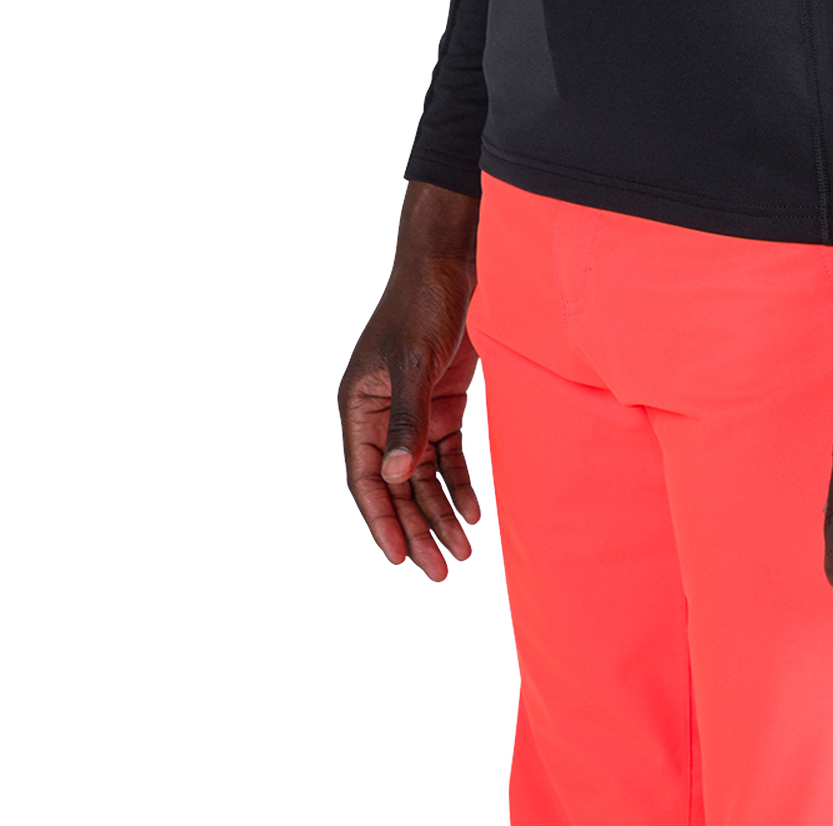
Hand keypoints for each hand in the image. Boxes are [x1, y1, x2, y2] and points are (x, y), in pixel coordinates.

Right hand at [338, 180, 484, 580]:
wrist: (454, 261)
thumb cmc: (422, 303)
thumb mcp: (413, 361)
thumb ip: (408, 419)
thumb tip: (398, 478)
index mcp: (359, 406)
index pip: (367, 477)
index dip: (382, 520)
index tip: (400, 559)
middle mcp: (381, 415)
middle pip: (396, 486)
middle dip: (415, 529)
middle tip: (439, 571)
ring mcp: (413, 410)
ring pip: (422, 477)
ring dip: (440, 513)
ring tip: (462, 552)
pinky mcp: (443, 403)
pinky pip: (446, 455)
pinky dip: (458, 483)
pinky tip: (474, 512)